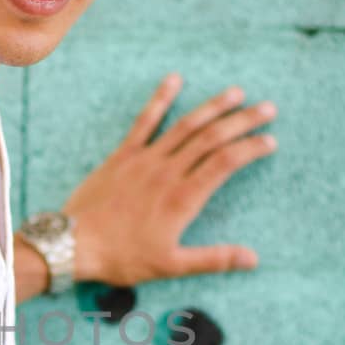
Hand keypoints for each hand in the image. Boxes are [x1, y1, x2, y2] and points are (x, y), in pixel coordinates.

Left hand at [62, 74, 276, 286]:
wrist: (74, 244)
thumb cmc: (122, 258)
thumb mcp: (171, 265)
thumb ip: (214, 258)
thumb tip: (252, 258)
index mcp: (183, 198)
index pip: (226, 163)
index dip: (250, 148)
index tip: (270, 141)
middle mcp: (168, 172)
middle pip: (212, 137)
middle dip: (242, 121)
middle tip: (268, 108)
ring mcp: (145, 159)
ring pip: (185, 125)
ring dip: (212, 107)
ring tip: (236, 93)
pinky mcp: (123, 155)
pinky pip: (145, 121)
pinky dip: (160, 99)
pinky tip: (174, 80)